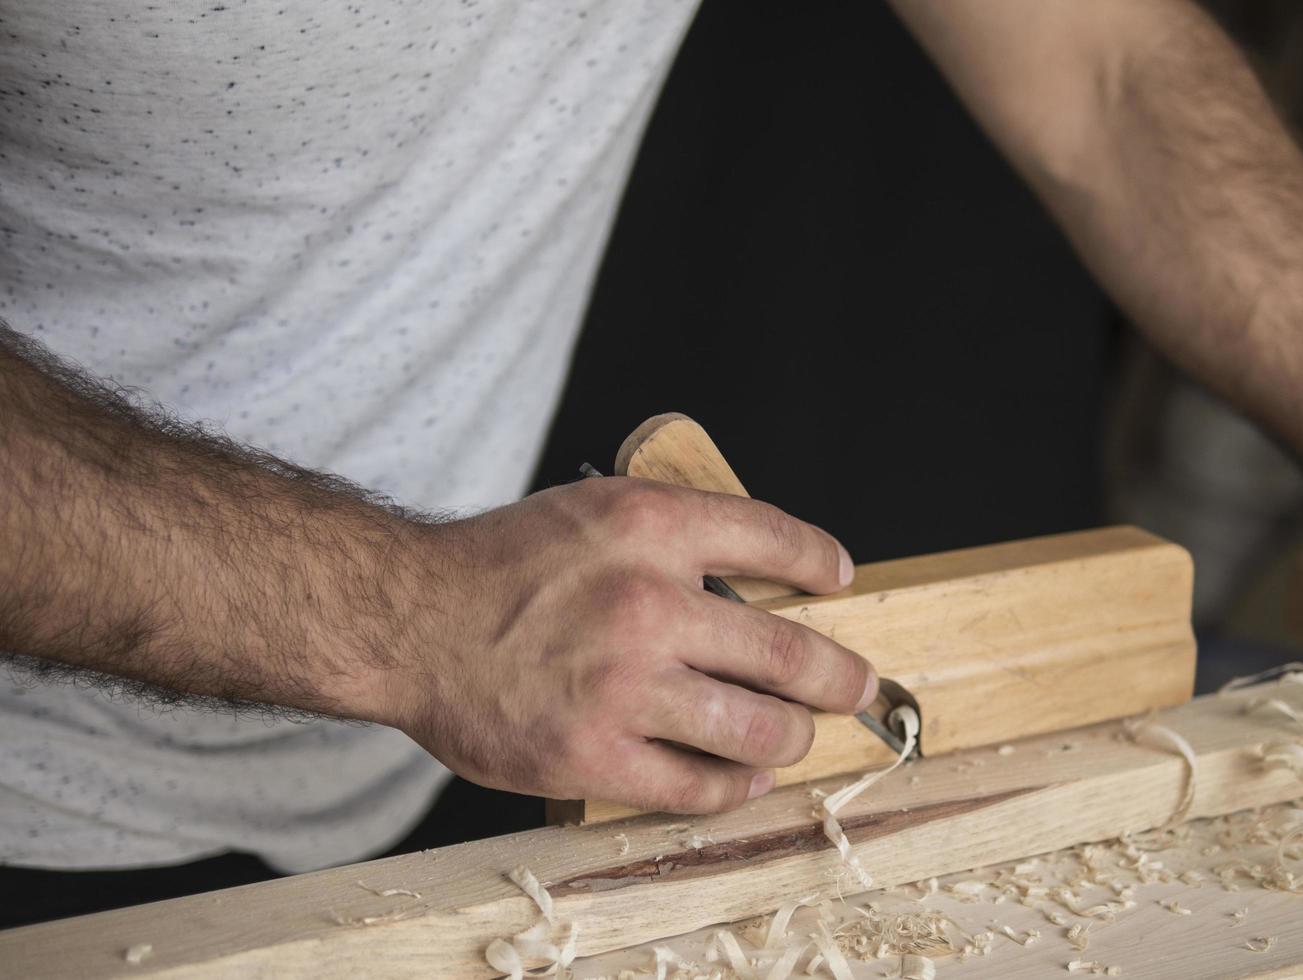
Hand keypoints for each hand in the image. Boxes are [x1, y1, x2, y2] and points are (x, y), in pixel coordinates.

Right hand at [379, 477, 875, 813]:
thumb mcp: (592, 512)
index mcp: (647, 527)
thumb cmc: (501, 567)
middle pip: (789, 653)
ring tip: (793, 738)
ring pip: (757, 731)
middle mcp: (644, 604)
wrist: (409, 621)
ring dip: (791, 739)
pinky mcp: (592, 755)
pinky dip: (733, 787)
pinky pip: (696, 787)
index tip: (839, 580)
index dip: (821, 562)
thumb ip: (672, 534)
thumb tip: (758, 576)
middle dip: (839, 677)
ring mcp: (621, 687)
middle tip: (853, 685)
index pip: (773, 538)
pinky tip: (741, 778)